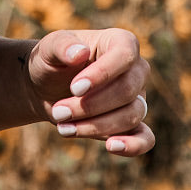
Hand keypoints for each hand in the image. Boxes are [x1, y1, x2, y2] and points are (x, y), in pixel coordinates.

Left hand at [25, 28, 153, 156]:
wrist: (45, 88)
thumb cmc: (51, 61)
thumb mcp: (49, 48)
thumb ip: (61, 46)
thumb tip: (80, 53)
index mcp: (120, 42)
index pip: (124, 55)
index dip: (103, 74)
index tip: (74, 88)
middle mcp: (135, 70)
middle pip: (126, 90)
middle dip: (90, 105)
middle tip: (59, 112)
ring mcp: (137, 98)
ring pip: (130, 115)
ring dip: (95, 125)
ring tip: (63, 127)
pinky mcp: (132, 124)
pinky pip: (145, 138)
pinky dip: (132, 145)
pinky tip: (112, 147)